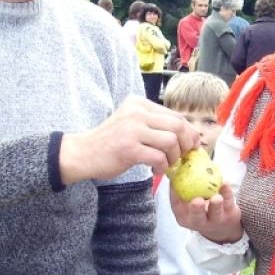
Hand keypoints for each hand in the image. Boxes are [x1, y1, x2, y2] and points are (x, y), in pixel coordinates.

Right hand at [59, 97, 199, 183]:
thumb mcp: (131, 122)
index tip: (191, 145)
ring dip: (173, 157)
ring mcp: (132, 130)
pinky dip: (162, 167)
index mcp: (139, 103)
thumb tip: (187, 134)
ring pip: (171, 141)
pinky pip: (159, 157)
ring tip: (165, 164)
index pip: (175, 115)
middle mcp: (137, 112)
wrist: (83, 152)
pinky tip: (155, 170)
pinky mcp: (129, 148)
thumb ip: (154, 123)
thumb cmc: (110, 141)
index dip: (188, 132)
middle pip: (178, 126)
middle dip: (186, 144)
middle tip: (182, 157)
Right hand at [171, 183, 243, 243]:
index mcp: (185, 218)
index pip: (177, 207)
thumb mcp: (187, 204)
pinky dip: (227, 192)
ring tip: (216, 198)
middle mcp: (200, 222)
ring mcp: (216, 220)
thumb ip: (180, 189)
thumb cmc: (200, 209)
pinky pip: (228, 202)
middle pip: (197, 217)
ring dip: (216, 205)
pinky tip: (225, 184)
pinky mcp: (230, 214)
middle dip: (196, 210)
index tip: (175, 183)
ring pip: (216, 213)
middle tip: (197, 201)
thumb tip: (173, 168)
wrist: (223, 226)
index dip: (175, 196)